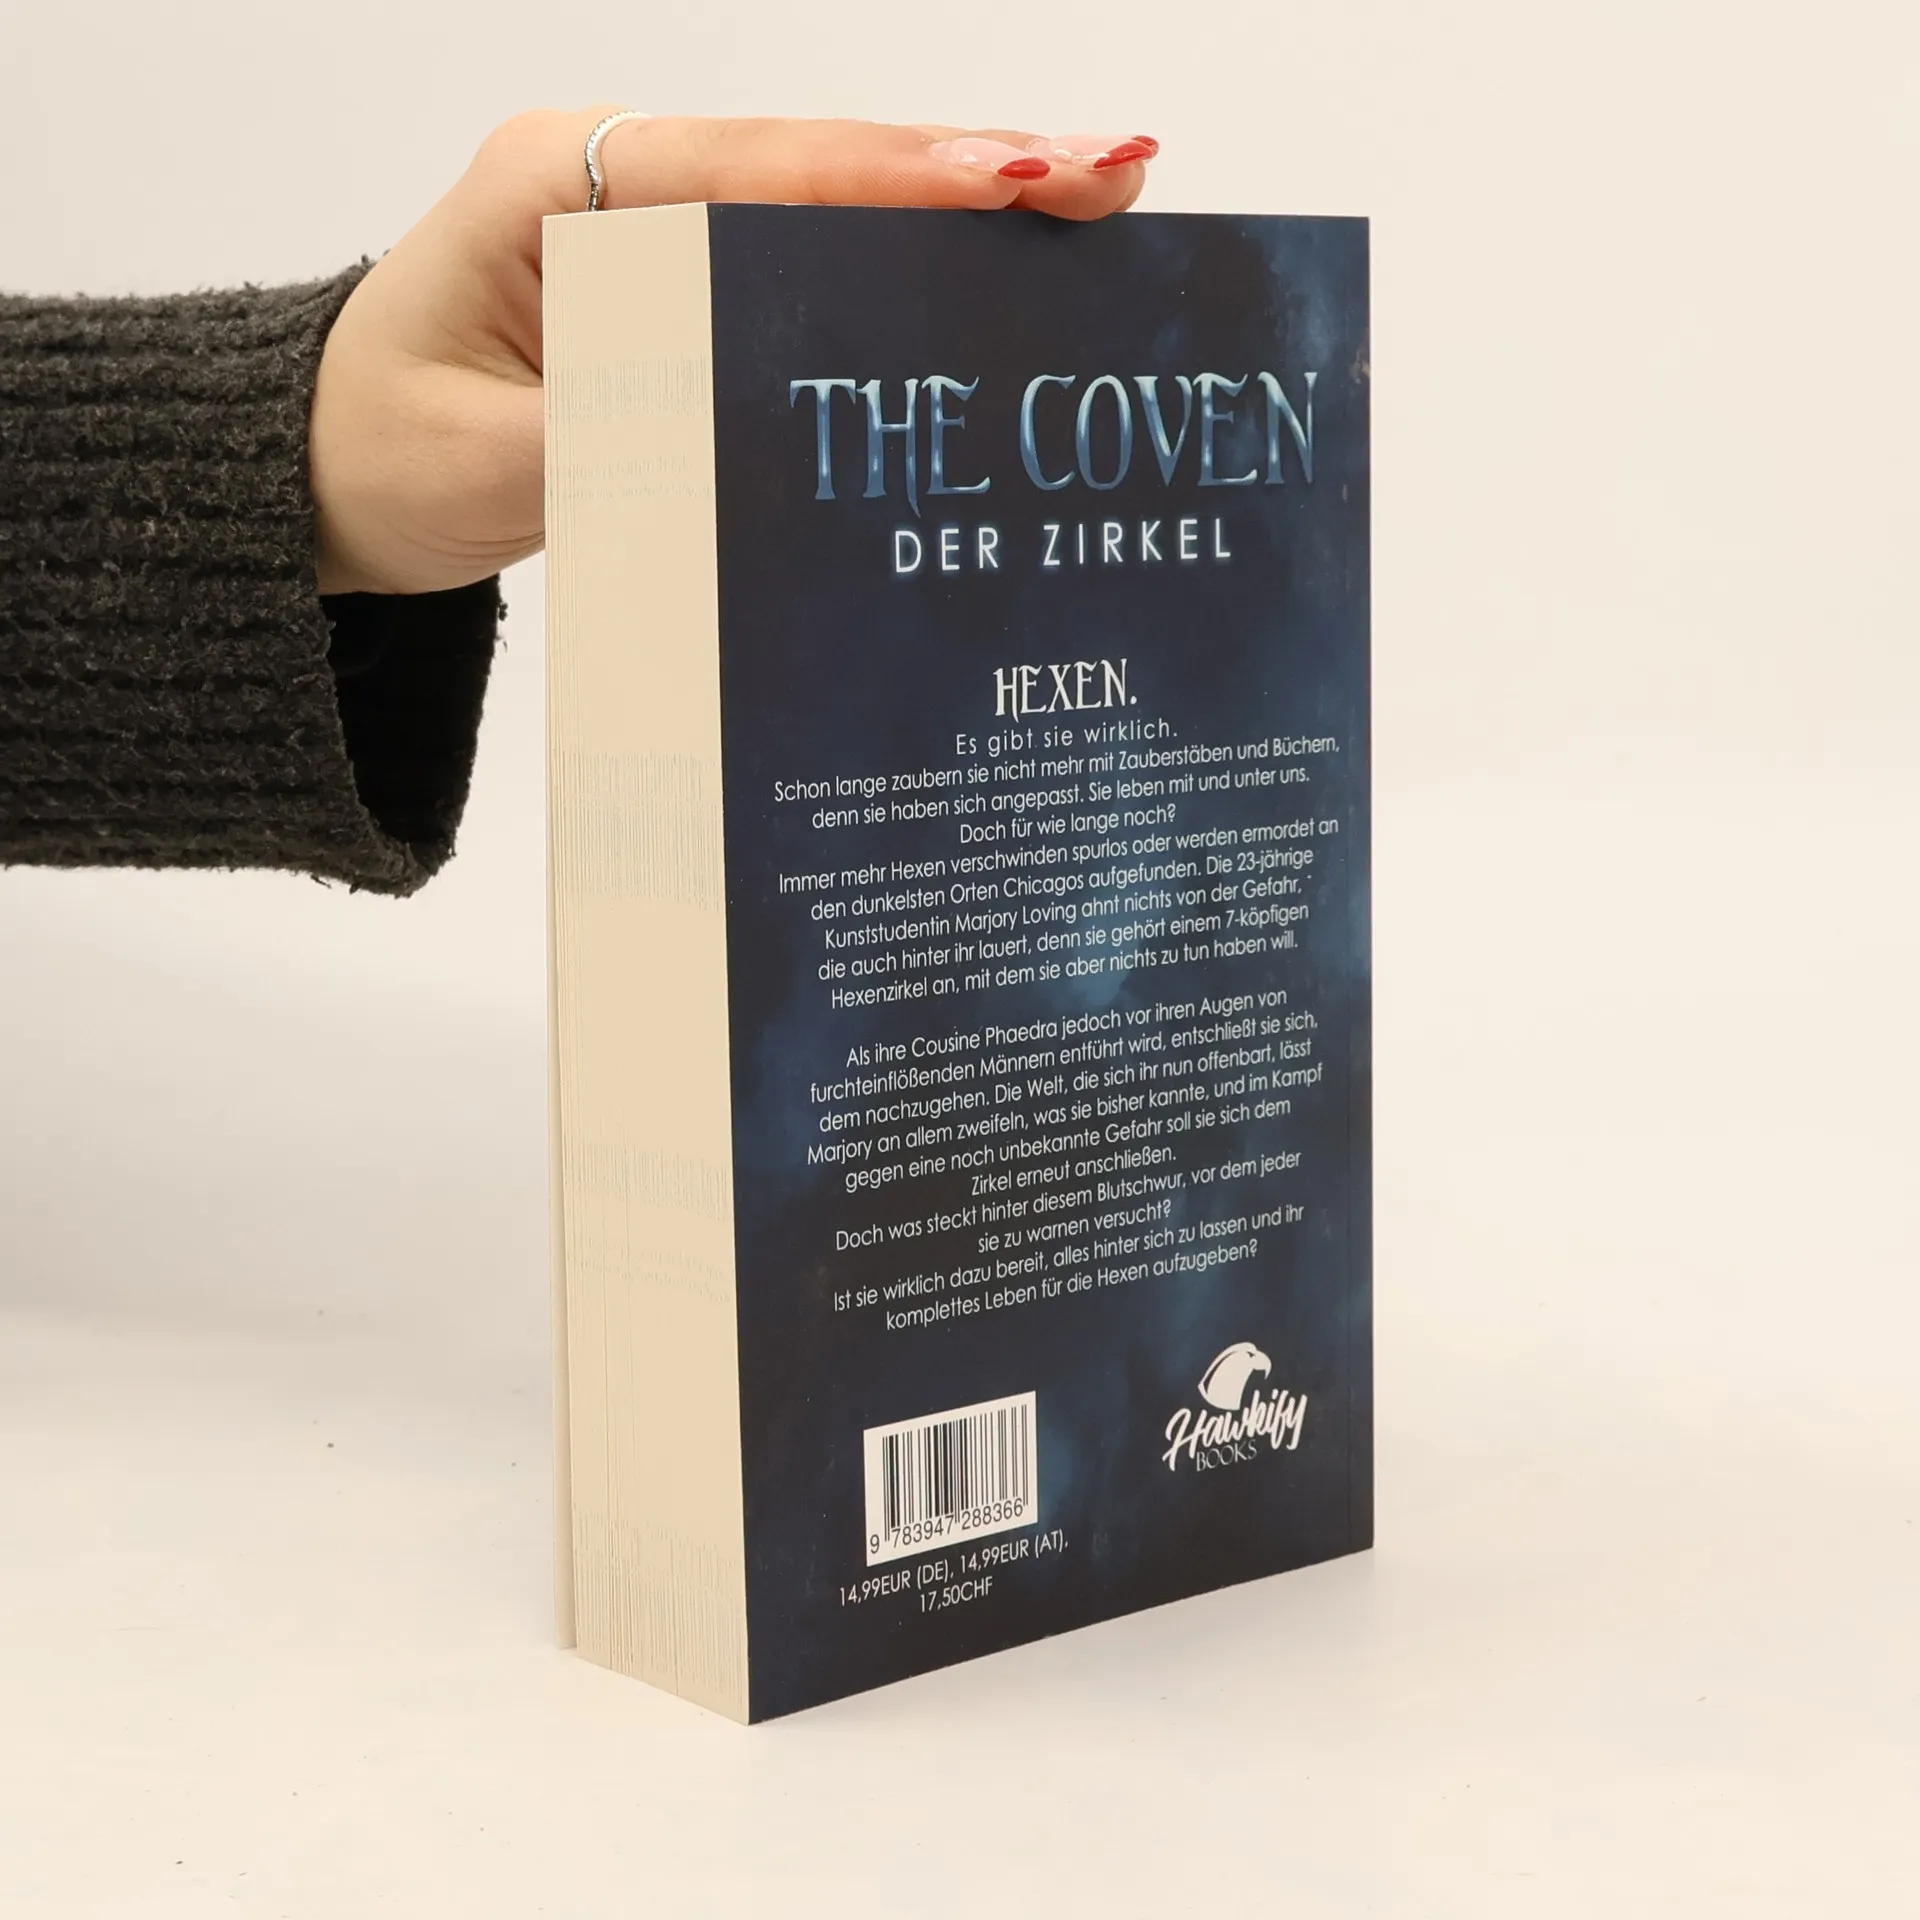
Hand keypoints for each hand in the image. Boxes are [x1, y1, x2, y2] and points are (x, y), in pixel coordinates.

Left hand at [309, 112, 1157, 595]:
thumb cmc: (378, 453)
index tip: (1023, 176)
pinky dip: (896, 276)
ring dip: (954, 217)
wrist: (323, 474)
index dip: (900, 178)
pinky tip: (984, 292)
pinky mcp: (676, 291)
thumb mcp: (487, 462)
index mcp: (560, 189)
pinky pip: (802, 271)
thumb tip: (759, 433)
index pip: (758, 169)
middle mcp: (620, 185)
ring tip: (1089, 215)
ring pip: (826, 210)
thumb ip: (617, 439)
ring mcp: (654, 234)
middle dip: (968, 169)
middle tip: (1112, 179)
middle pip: (818, 165)